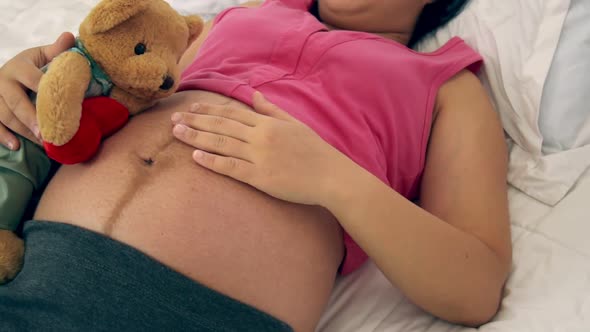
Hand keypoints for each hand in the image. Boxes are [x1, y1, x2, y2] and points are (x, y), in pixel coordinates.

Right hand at [0, 32, 75, 149]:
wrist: (8, 74)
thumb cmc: (31, 67)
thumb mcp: (42, 56)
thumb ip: (56, 51)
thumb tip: (70, 36)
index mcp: (18, 66)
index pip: (32, 79)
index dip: (45, 92)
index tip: (60, 105)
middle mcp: (3, 80)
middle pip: (17, 102)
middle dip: (33, 118)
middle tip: (48, 132)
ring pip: (5, 115)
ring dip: (23, 131)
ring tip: (42, 142)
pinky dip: (3, 136)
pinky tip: (16, 146)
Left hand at [171, 92, 350, 205]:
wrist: (331, 176)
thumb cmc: (315, 150)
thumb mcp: (295, 124)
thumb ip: (271, 110)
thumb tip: (255, 95)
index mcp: (268, 123)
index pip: (232, 113)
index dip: (209, 110)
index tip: (191, 107)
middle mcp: (261, 136)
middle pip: (221, 126)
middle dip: (195, 121)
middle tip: (173, 118)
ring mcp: (260, 157)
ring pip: (222, 144)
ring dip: (197, 137)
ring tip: (177, 133)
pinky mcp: (261, 177)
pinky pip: (232, 168)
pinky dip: (212, 162)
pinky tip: (195, 157)